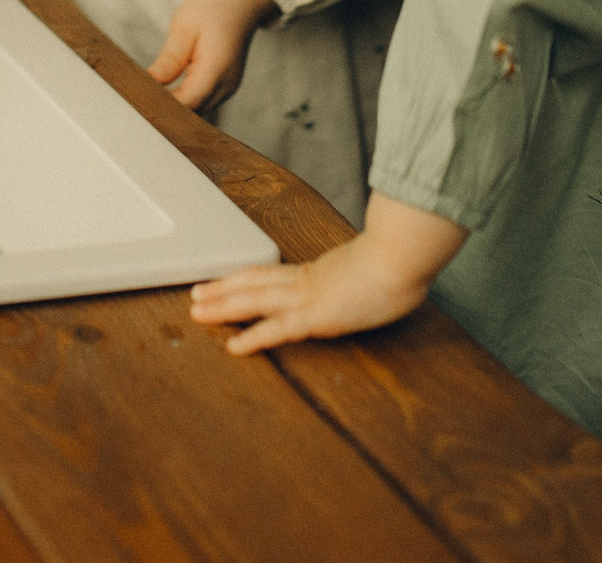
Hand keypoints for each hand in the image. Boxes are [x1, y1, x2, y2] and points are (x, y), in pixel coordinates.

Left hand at [149, 0, 277, 113]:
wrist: (239, 2)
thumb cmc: (212, 9)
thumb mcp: (184, 26)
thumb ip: (170, 58)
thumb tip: (151, 83)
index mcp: (217, 68)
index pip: (187, 102)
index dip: (163, 107)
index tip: (140, 102)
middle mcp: (226, 85)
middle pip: (192, 112)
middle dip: (165, 110)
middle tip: (137, 101)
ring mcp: (227, 89)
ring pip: (196, 111)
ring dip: (174, 107)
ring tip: (148, 97)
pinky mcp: (223, 88)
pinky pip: (201, 102)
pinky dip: (184, 101)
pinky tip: (165, 94)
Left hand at [189, 194, 467, 353]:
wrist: (405, 253)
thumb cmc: (404, 257)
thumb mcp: (381, 264)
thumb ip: (369, 271)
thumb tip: (379, 273)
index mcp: (322, 269)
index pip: (275, 273)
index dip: (248, 277)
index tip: (228, 280)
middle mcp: (309, 280)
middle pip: (255, 282)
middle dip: (223, 289)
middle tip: (196, 294)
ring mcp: (309, 297)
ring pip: (255, 299)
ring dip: (223, 307)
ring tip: (198, 313)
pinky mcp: (317, 316)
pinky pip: (278, 329)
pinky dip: (253, 338)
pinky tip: (234, 347)